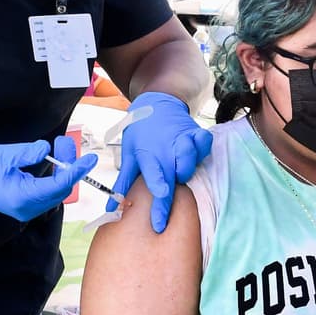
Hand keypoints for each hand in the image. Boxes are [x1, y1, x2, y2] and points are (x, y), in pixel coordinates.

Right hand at [0, 135, 96, 221]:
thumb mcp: (5, 155)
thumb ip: (28, 153)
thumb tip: (46, 149)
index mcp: (23, 198)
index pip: (59, 185)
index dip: (77, 171)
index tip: (90, 159)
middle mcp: (28, 208)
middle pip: (60, 189)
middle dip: (69, 166)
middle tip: (65, 142)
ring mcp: (27, 209)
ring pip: (55, 191)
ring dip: (62, 169)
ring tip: (60, 146)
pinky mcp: (26, 204)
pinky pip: (48, 192)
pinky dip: (54, 176)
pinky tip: (53, 160)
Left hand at [109, 92, 213, 232]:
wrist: (155, 104)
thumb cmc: (141, 134)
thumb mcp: (129, 155)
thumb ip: (123, 183)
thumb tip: (111, 210)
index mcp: (148, 154)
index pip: (154, 172)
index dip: (159, 184)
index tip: (162, 195)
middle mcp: (166, 147)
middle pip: (175, 171)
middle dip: (176, 186)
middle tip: (167, 192)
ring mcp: (182, 139)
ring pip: (191, 158)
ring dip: (187, 168)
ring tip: (180, 172)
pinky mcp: (196, 133)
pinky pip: (204, 143)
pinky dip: (203, 149)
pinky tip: (197, 154)